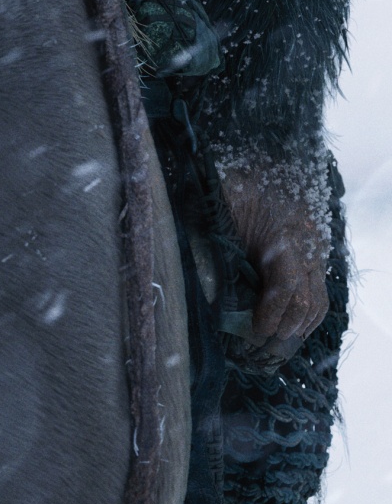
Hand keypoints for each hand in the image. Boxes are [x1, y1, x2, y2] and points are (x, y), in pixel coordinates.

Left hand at [219, 161, 329, 360]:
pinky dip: (305, 314)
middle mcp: (306, 242)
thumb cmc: (232, 178)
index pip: (288, 285)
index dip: (272, 314)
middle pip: (307, 302)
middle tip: (258, 351)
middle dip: (284, 331)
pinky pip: (319, 290)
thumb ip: (203, 234)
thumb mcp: (214, 201)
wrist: (260, 152)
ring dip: (297, 328)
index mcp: (282, 232)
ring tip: (272, 347)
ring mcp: (314, 247)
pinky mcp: (315, 249)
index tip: (254, 332)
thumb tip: (184, 273)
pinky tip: (285, 328)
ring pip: (318, 301)